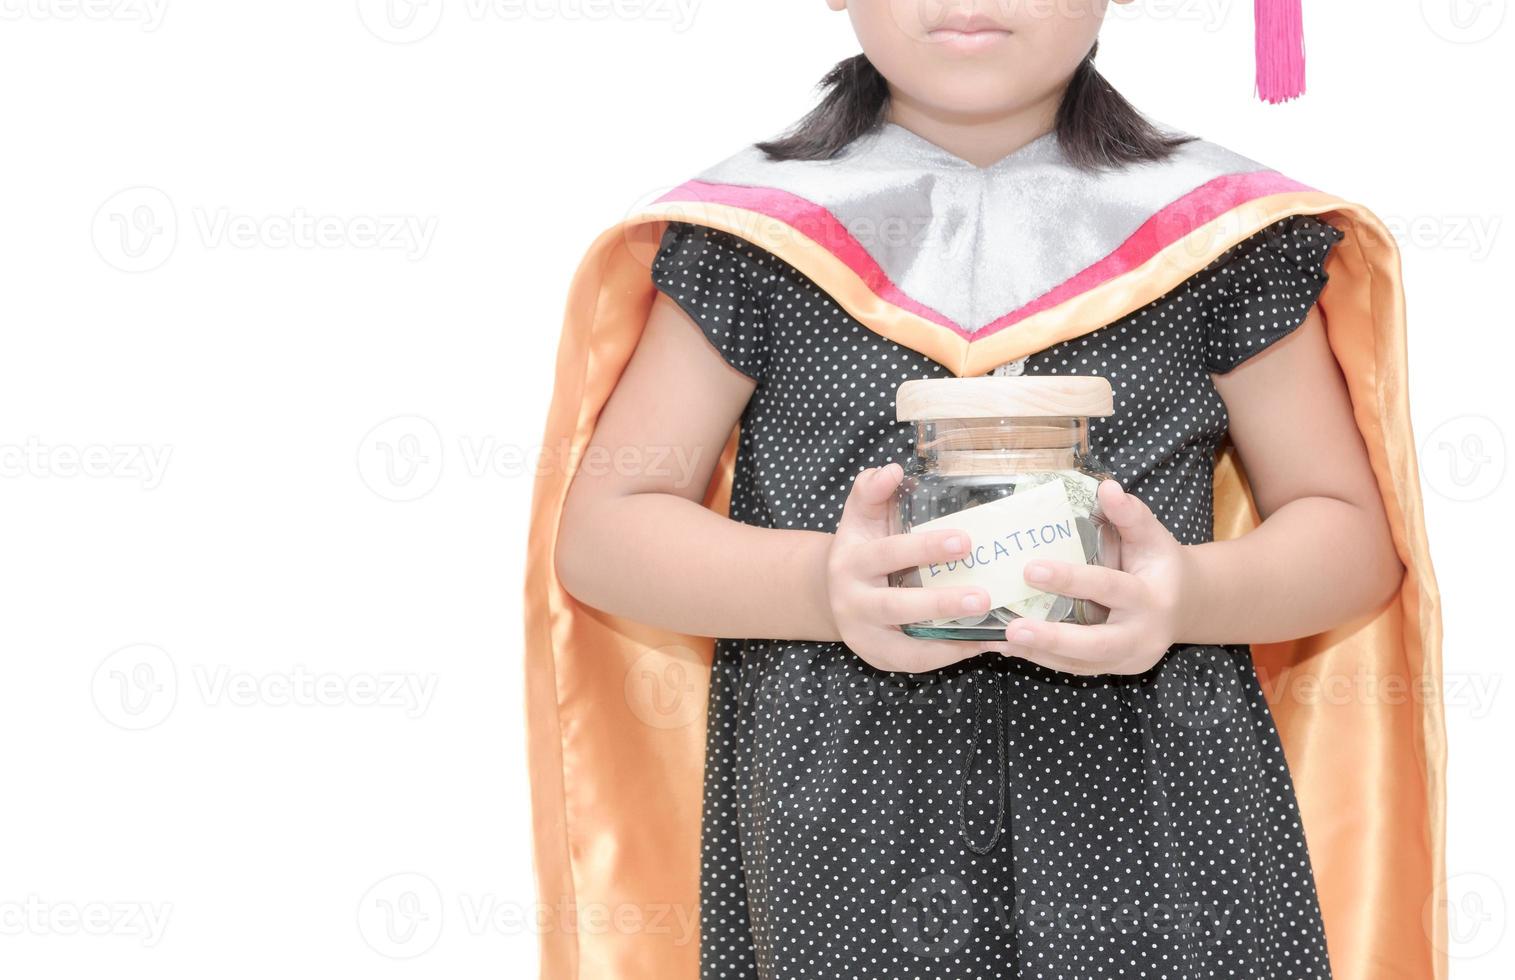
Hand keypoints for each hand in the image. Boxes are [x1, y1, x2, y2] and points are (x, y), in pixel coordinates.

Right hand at [827, 463, 1010, 672]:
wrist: (830, 591)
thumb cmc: (861, 545)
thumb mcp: (861, 514)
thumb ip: (872, 489)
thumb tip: (892, 470)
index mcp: (851, 560)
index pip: (887, 553)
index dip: (924, 548)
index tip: (965, 540)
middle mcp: (852, 600)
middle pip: (895, 605)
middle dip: (940, 603)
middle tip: (984, 596)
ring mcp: (863, 633)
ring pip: (905, 645)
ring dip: (948, 638)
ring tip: (988, 626)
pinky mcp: (877, 656)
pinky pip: (914, 661)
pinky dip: (947, 655)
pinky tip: (980, 643)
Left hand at [1001, 479, 1188, 675]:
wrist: (1184, 605)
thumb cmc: (1159, 563)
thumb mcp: (1151, 536)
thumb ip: (1130, 514)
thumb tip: (1107, 486)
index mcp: (1151, 597)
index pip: (1109, 587)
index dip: (1071, 579)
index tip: (1031, 569)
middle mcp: (1142, 634)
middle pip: (1097, 643)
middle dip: (1054, 637)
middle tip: (1013, 628)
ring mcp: (1128, 658)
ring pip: (1081, 662)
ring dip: (1039, 652)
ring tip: (1001, 639)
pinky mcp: (1113, 669)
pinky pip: (1074, 668)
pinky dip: (1042, 658)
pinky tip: (1010, 647)